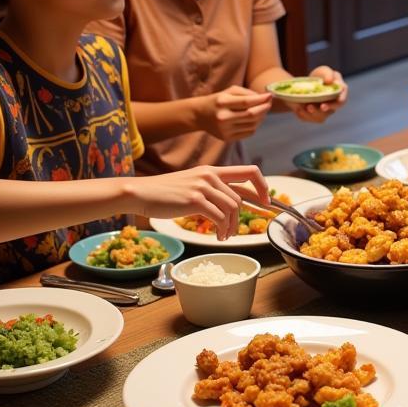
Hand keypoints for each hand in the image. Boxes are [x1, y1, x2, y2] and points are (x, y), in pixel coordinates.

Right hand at [128, 165, 268, 240]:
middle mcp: (210, 175)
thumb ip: (212, 190)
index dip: (263, 187)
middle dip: (246, 216)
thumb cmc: (165, 192)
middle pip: (241, 197)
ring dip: (232, 226)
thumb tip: (231, 204)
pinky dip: (223, 229)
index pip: (250, 172)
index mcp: (213, 170)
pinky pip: (219, 217)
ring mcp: (203, 187)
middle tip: (242, 229)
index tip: (266, 202)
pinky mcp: (194, 200)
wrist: (140, 192)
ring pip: (232, 208)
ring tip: (225, 235)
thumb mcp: (193, 184)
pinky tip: (218, 236)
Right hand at [202, 86, 273, 141]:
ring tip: (262, 110)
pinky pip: (248, 133)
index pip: (246, 102)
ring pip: (252, 125)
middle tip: (269, 103)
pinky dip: (255, 126)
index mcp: (222, 103)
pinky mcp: (227, 138)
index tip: (269, 96)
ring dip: (261, 117)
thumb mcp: (228, 91)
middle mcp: (223, 117)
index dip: (261, 99)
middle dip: (264, 109)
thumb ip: (246, 93)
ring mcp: (225, 130)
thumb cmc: (217, 100)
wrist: (199, 115)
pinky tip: (255, 119)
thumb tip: (265, 98)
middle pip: (251, 115)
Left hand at [289, 65, 347, 123]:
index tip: (335, 101)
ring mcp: (324, 113)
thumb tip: (330, 81)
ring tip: (304, 106)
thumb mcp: (324, 71)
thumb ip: (328, 74)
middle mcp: (333, 105)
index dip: (339, 101)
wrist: (305, 85)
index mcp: (339, 94)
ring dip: (312, 113)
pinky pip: (309, 119)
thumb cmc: (320, 76)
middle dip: (325, 109)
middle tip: (317, 106)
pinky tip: (298, 108)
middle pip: (331, 110)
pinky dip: (303, 114)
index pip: (342, 99)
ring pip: (320, 117)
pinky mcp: (314, 117)